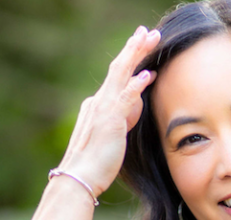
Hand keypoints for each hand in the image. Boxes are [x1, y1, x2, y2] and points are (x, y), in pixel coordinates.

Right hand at [57, 26, 159, 196]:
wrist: (79, 177)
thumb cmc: (94, 164)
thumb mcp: (110, 138)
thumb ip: (120, 121)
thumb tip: (130, 113)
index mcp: (97, 105)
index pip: (117, 78)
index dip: (130, 60)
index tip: (142, 46)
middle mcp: (98, 102)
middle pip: (119, 68)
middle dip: (134, 48)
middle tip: (148, 31)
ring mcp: (103, 109)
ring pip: (121, 75)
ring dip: (136, 55)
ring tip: (151, 39)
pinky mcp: (110, 122)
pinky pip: (124, 98)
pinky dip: (136, 85)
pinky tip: (148, 75)